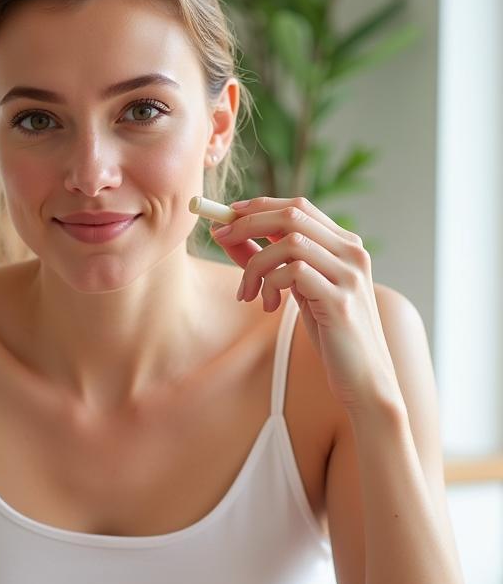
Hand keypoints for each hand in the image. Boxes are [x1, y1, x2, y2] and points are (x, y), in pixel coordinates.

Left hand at [211, 196, 401, 413]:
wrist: (363, 376)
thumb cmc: (330, 332)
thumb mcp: (297, 290)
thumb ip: (271, 260)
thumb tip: (229, 235)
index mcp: (344, 245)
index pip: (298, 206)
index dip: (259, 206)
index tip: (226, 217)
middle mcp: (352, 251)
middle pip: (292, 215)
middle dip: (247, 224)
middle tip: (220, 240)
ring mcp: (349, 274)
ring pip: (289, 242)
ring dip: (255, 265)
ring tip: (248, 294)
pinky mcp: (340, 300)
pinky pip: (293, 272)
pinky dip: (270, 285)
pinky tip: (269, 306)